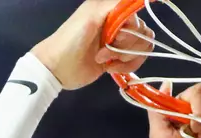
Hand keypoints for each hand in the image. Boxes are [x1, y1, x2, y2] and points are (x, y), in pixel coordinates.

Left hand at [31, 0, 152, 90]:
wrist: (57, 68)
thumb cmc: (70, 39)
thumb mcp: (91, 15)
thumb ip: (115, 4)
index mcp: (111, 9)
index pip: (137, 11)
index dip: (132, 26)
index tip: (118, 34)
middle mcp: (118, 23)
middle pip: (143, 30)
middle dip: (126, 44)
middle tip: (104, 48)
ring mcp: (119, 42)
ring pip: (143, 46)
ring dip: (126, 56)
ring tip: (104, 59)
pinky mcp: (119, 59)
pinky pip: (137, 60)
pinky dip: (127, 66)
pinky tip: (110, 68)